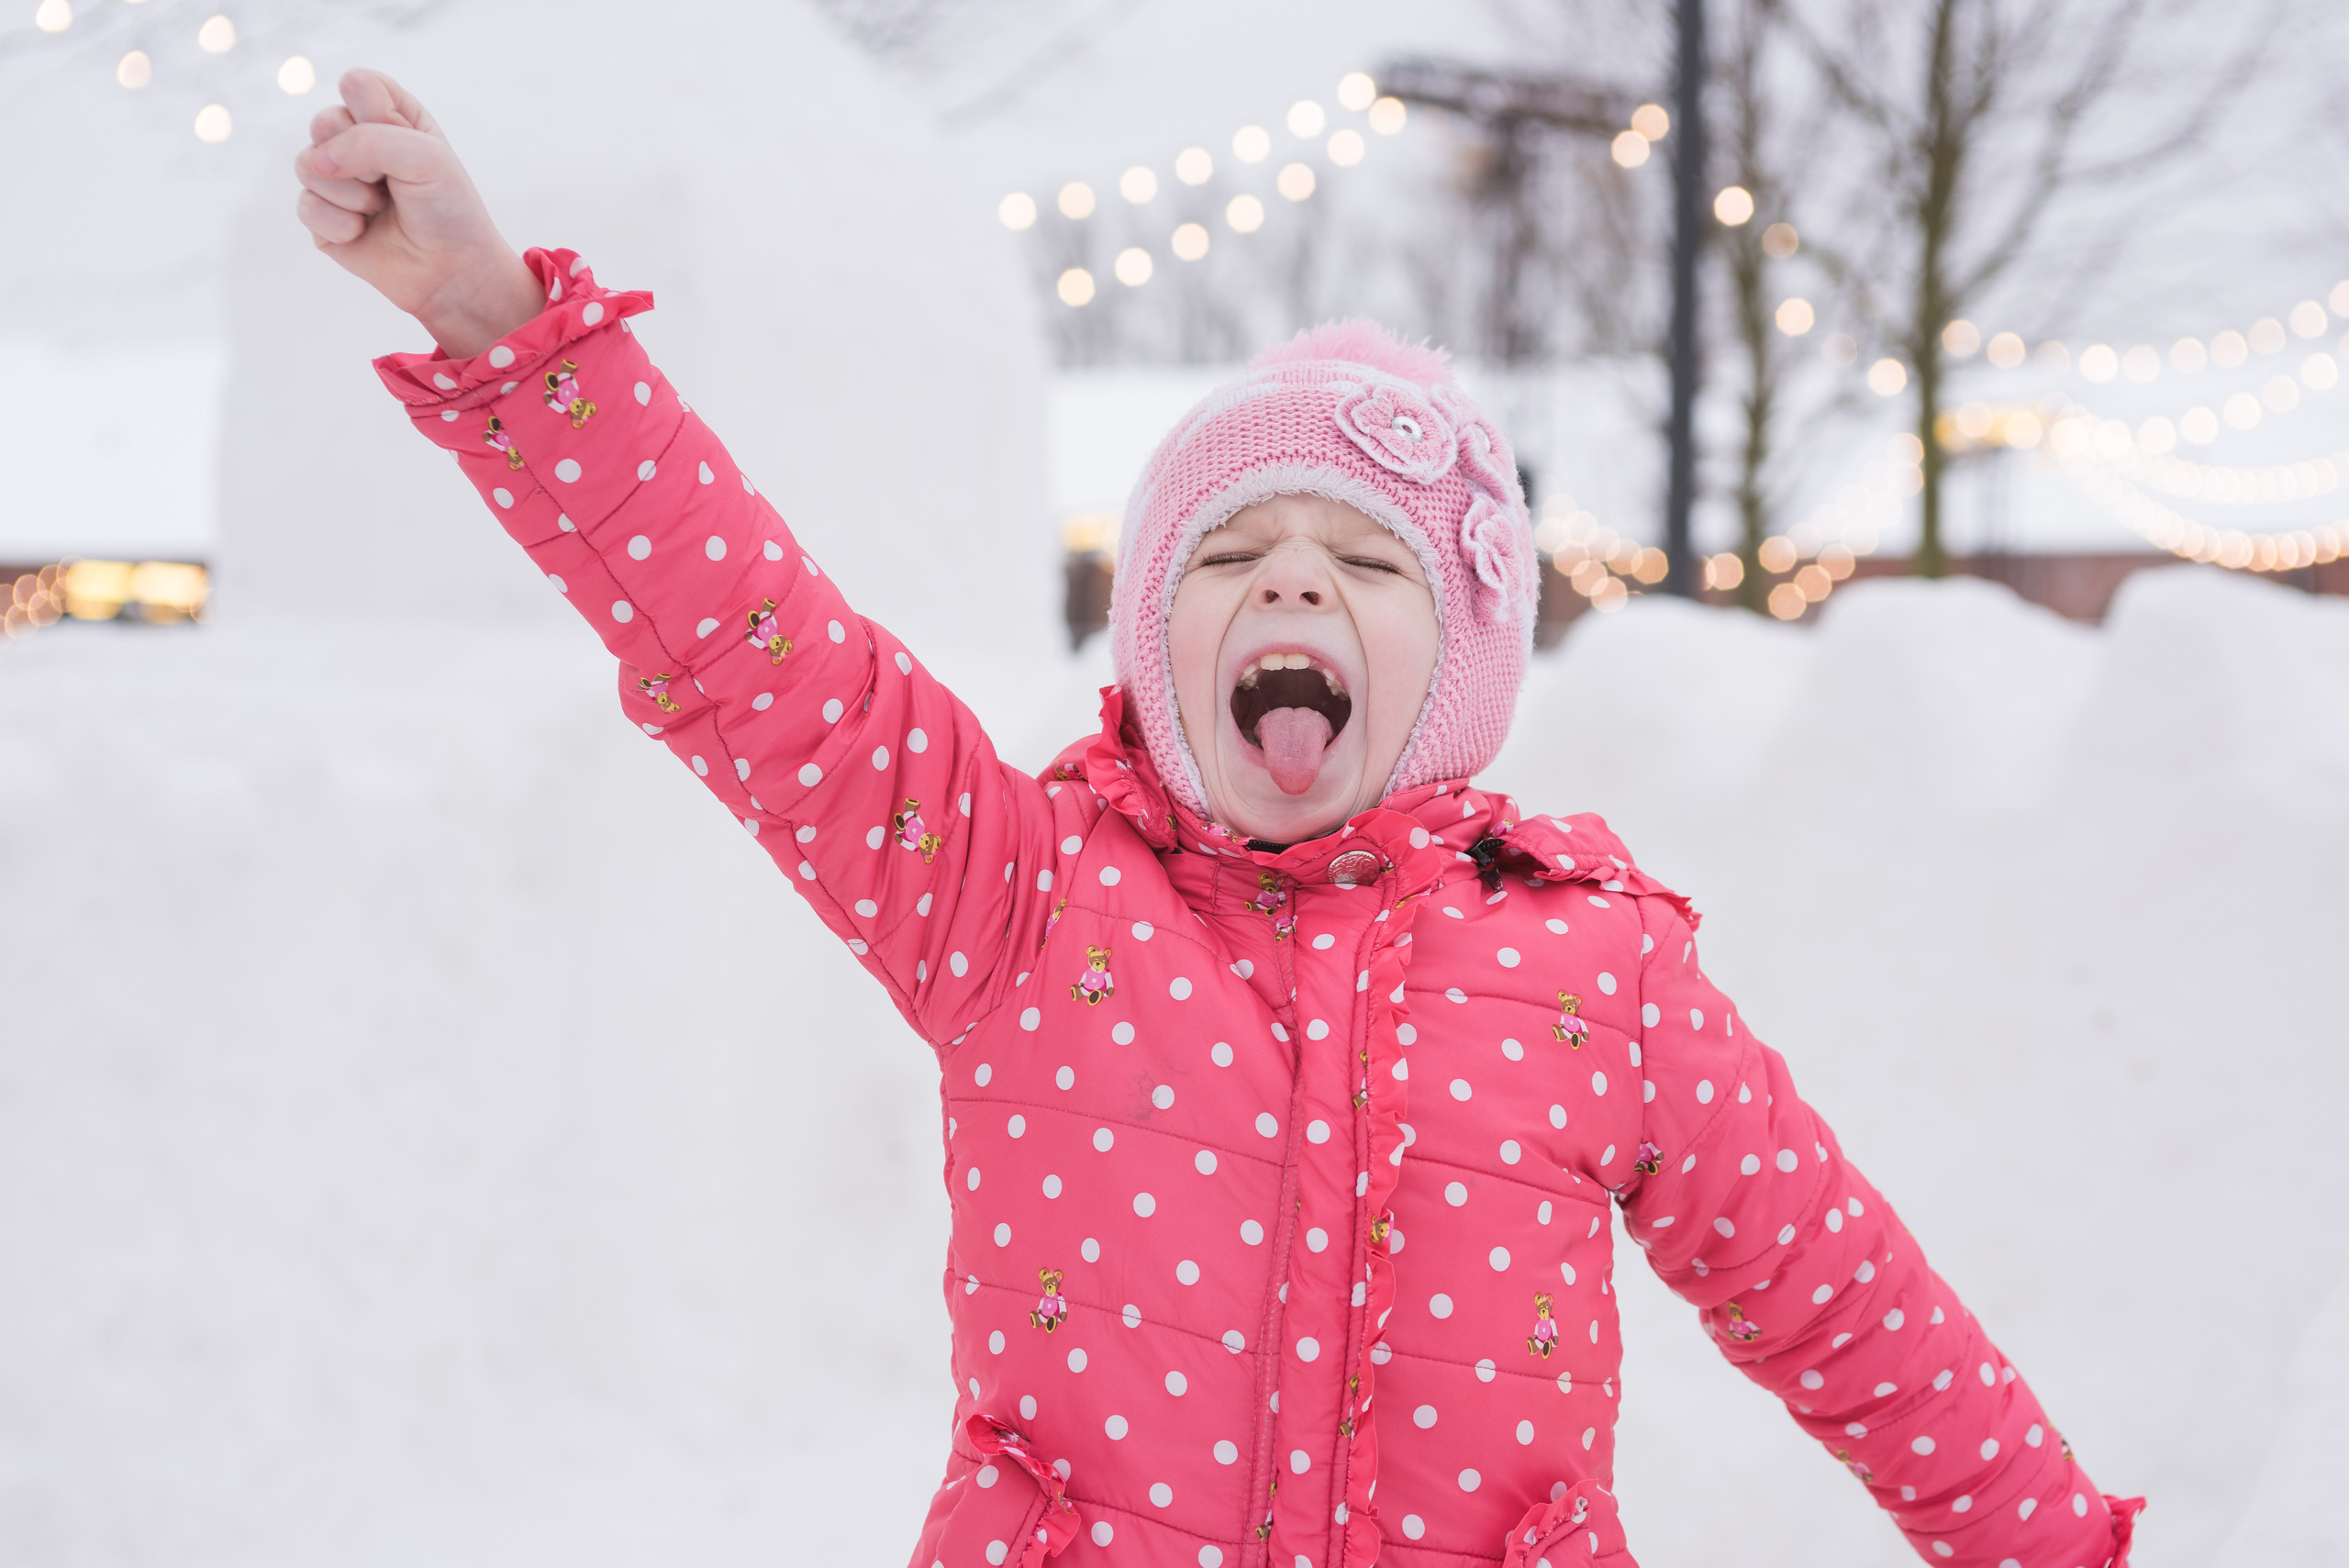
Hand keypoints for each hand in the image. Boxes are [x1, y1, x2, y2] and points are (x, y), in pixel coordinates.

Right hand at [294, 68, 545, 359]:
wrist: (452, 272)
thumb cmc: (448, 210)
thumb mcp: (426, 158)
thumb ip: (370, 140)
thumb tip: (317, 161)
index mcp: (390, 115)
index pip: (357, 84)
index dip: (376, 115)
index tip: (407, 142)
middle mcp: (358, 141)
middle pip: (323, 121)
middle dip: (361, 159)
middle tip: (392, 183)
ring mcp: (336, 178)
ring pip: (307, 165)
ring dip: (352, 195)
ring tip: (382, 208)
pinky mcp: (321, 216)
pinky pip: (306, 206)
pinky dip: (340, 224)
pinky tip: (364, 232)